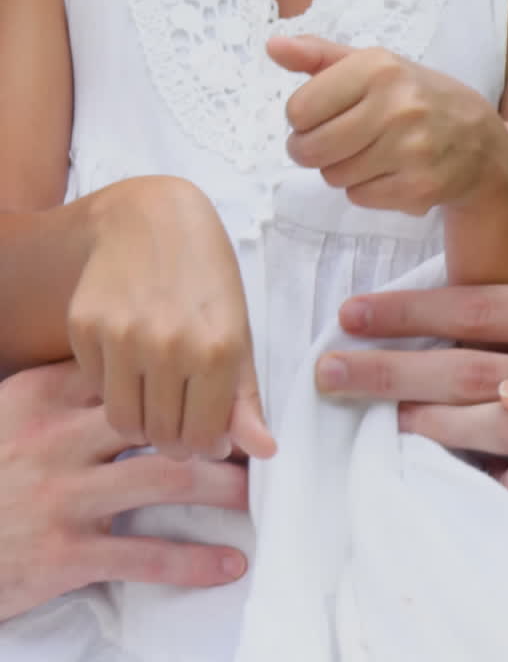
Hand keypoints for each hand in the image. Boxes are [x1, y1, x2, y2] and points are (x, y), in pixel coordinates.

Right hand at [0, 362, 249, 621]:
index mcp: (47, 397)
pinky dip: (193, 562)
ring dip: (221, 486)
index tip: (228, 379)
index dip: (187, 376)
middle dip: (218, 426)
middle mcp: (60, 438)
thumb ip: (66, 387)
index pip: (132, 373)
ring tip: (255, 491)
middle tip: (256, 435)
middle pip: (162, 418)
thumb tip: (126, 363)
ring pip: (165, 478)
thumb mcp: (14, 411)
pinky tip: (229, 563)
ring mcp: (66, 496)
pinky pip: (144, 555)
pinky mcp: (67, 554)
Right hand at [69, 176, 275, 459]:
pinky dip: (111, 385)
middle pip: (162, 436)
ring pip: (124, 422)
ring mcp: (121, 335)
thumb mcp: (238, 327)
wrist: (151, 215)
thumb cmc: (205, 272)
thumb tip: (263, 452)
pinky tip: (129, 355)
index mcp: (217, 348)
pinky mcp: (84, 326)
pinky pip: (95, 387)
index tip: (205, 430)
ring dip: (140, 419)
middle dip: (173, 435)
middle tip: (179, 411)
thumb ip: (245, 396)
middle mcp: (168, 345)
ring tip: (155, 391)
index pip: (204, 438)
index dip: (206, 442)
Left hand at [268, 35, 507, 214]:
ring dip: (341, 170)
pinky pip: (359, 197)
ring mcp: (411, 149)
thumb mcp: (373, 66)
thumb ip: (318, 56)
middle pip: (310, 148)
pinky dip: (367, 189)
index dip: (303, 118)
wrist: (480, 143)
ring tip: (370, 153)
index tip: (323, 115)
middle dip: (313, 149)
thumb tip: (272, 46)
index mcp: (378, 67)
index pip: (299, 109)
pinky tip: (390, 171)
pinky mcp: (420, 187)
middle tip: (335, 141)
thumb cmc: (414, 97)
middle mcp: (397, 105)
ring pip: (333, 176)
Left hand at [316, 151, 507, 452]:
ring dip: (428, 428)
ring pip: (492, 433)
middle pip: (471, 374)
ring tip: (369, 417)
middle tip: (331, 370)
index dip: (416, 312)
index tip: (354, 311)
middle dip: (395, 373)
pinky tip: (433, 466)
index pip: (483, 310)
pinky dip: (479, 470)